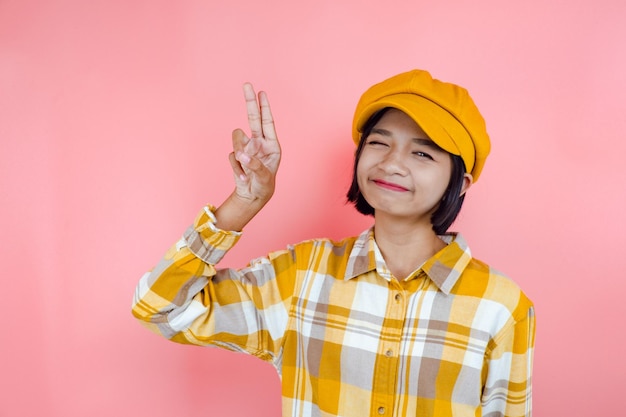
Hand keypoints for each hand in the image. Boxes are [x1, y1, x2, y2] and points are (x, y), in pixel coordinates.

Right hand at [228, 83, 280, 204]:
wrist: (252, 195)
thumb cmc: (264, 185)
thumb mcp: (263, 178)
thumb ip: (254, 166)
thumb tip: (243, 155)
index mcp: (271, 145)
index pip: (267, 122)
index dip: (264, 107)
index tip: (262, 92)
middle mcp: (259, 143)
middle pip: (252, 118)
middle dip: (250, 101)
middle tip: (247, 84)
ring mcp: (247, 148)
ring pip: (236, 138)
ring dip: (239, 152)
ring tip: (245, 168)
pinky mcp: (237, 155)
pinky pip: (232, 155)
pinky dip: (236, 167)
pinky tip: (243, 175)